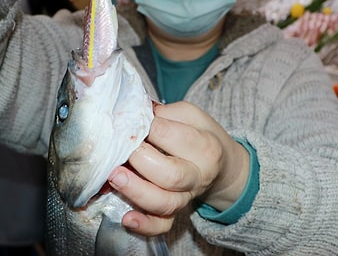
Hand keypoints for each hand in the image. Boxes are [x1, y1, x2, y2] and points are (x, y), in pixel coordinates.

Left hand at [108, 101, 249, 236]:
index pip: (174, 136)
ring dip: (137, 191)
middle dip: (140, 160)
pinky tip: (127, 218)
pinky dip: (145, 226)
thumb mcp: (191, 116)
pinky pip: (162, 225)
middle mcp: (198, 175)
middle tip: (120, 147)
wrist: (222, 166)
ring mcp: (186, 197)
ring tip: (115, 176)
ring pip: (165, 202)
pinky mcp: (175, 213)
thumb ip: (166, 113)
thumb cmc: (200, 135)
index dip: (148, 127)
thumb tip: (135, 112)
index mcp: (205, 146)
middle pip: (170, 174)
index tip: (128, 120)